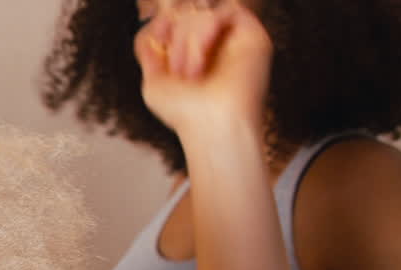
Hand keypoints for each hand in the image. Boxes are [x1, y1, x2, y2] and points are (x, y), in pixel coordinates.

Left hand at [134, 0, 272, 139]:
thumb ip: (149, 51)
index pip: (175, 18)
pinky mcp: (252, 35)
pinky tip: (203, 56)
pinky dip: (207, 28)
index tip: (156, 43)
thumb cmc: (184, 113)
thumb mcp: (153, 81)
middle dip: (177, 38)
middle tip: (179, 73)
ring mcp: (233, 39)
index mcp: (192, 52)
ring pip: (204, 11)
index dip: (161, 23)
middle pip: (187, 12)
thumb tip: (152, 28)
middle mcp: (215, 43)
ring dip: (189, 40)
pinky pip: (229, 9)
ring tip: (192, 74)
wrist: (212, 127)